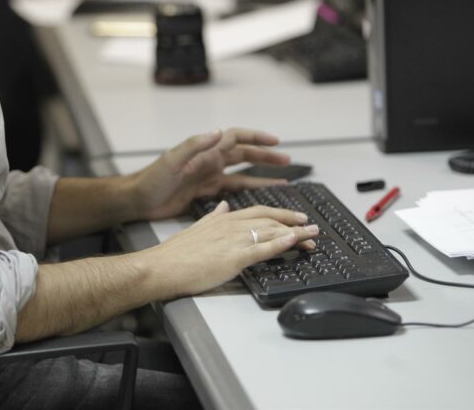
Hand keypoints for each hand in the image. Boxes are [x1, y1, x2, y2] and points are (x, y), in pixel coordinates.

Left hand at [131, 128, 291, 220]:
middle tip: (286, 160)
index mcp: (204, 151)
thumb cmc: (150, 179)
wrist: (137, 200)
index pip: (235, 138)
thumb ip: (194, 145)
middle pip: (244, 155)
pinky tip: (260, 195)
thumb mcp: (171, 160)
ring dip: (261, 174)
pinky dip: (248, 191)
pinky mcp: (205, 191)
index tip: (275, 141)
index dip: (256, 138)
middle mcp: (209, 161)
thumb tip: (218, 131)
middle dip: (265, 156)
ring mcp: (208, 176)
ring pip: (242, 173)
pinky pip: (232, 189)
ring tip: (282, 179)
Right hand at [136, 202, 318, 299]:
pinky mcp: (233, 257)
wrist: (160, 267)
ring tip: (313, 235)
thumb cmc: (173, 255)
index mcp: (222, 219)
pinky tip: (295, 241)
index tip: (293, 218)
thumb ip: (212, 217)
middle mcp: (230, 226)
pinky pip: (262, 247)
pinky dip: (281, 242)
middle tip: (310, 225)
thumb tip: (224, 206)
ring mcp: (233, 240)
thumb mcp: (194, 228)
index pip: (257, 212)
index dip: (278, 214)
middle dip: (292, 221)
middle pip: (269, 219)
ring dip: (295, 233)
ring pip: (271, 231)